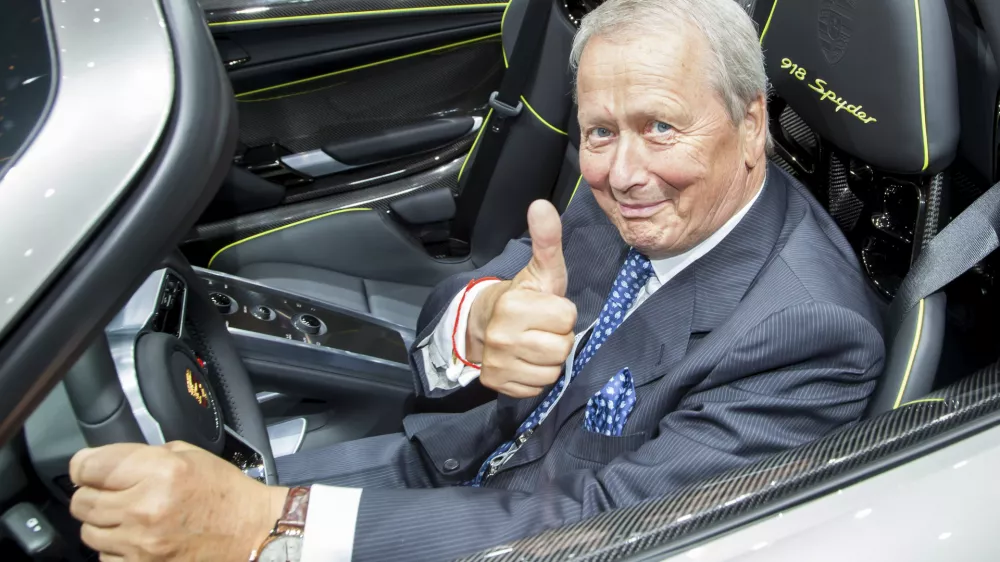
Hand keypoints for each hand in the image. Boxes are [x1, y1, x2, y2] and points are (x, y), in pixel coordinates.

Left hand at [69, 441, 286, 561]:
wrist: (251, 532)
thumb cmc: (223, 492)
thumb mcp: (189, 456)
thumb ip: (145, 456)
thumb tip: (107, 463)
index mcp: (160, 471)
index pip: (88, 467)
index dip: (86, 465)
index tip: (90, 468)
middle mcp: (145, 507)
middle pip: (82, 501)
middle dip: (93, 493)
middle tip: (113, 492)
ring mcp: (141, 543)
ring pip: (88, 532)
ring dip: (102, 522)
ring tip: (127, 516)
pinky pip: (105, 555)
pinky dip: (115, 546)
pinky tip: (136, 537)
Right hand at [468, 200, 577, 397]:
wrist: (485, 323)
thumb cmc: (524, 296)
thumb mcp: (540, 269)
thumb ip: (547, 239)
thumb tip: (542, 204)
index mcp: (513, 306)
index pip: (567, 318)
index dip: (562, 312)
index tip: (546, 308)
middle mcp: (502, 337)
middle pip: (562, 348)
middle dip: (558, 337)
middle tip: (542, 327)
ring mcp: (498, 363)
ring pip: (552, 370)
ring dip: (549, 359)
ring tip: (535, 343)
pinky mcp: (497, 384)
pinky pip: (538, 387)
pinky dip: (536, 376)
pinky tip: (526, 360)